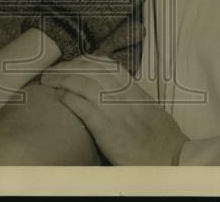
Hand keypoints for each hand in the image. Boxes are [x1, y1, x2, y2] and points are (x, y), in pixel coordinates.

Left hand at [42, 57, 187, 165]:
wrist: (170, 159)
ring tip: (49, 80)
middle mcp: (123, 95)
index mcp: (135, 90)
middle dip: (70, 66)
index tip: (75, 61)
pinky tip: (59, 96)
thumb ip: (135, 98)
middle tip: (54, 69)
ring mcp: (114, 110)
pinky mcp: (106, 128)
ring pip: (83, 83)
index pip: (109, 65)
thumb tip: (121, 91)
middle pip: (91, 69)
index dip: (88, 60)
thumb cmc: (164, 139)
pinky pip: (82, 107)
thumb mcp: (152, 110)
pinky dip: (68, 98)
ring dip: (62, 78)